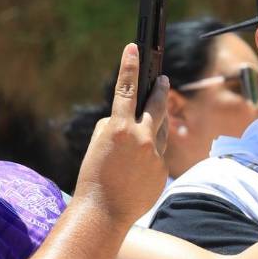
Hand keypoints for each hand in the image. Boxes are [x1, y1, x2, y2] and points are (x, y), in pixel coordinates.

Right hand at [73, 43, 169, 226]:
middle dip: (160, 90)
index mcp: (119, 127)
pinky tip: (138, 166)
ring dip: (158, 121)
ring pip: (162, 130)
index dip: (129, 66)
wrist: (105, 211)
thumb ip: (115, 125)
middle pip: (157, 105)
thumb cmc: (93, 176)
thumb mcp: (98, 143)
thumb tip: (131, 120)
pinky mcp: (163, 170)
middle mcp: (142, 138)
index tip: (134, 47)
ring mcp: (155, 155)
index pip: (126, 89)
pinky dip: (150, 155)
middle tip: (164, 80)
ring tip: (157, 113)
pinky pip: (158, 155)